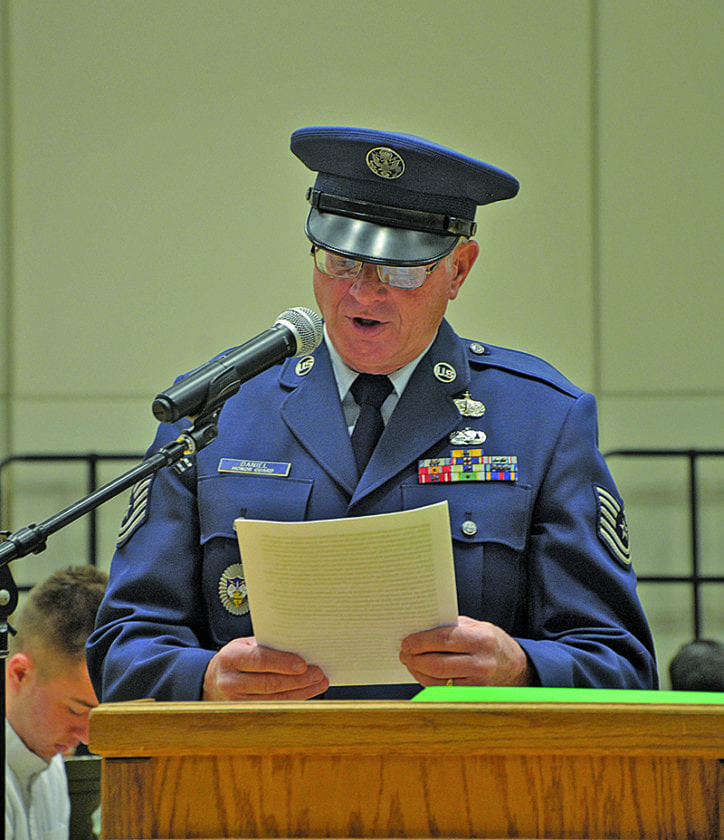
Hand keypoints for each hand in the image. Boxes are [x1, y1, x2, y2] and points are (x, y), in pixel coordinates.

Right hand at [202, 637, 328, 700]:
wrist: (211, 681)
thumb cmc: (234, 659)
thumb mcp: (244, 645)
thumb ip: (267, 645)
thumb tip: (298, 646)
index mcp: (231, 658)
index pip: (259, 660)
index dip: (282, 663)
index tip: (303, 664)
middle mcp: (231, 681)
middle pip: (269, 683)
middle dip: (297, 679)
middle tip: (318, 673)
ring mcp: (236, 701)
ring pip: (274, 698)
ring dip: (300, 691)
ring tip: (319, 683)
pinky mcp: (244, 713)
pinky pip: (273, 707)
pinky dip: (293, 699)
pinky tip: (306, 692)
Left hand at [399, 616, 531, 686]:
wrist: (516, 668)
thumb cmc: (492, 643)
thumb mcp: (477, 626)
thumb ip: (451, 626)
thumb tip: (421, 629)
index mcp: (481, 639)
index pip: (444, 640)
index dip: (420, 641)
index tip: (406, 641)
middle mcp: (481, 663)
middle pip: (437, 663)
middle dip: (415, 658)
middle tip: (404, 652)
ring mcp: (478, 683)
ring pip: (438, 681)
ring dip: (418, 671)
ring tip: (409, 661)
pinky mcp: (473, 696)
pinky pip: (444, 690)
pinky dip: (428, 681)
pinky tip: (421, 672)